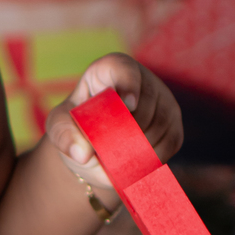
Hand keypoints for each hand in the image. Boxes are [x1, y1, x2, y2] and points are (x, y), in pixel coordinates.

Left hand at [44, 54, 182, 192]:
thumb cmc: (76, 127)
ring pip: (161, 124)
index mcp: (111, 69)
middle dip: (129, 131)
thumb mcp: (60, 128)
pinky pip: (171, 141)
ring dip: (140, 148)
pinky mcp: (174, 123)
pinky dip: (154, 158)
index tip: (128, 105)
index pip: (125, 69)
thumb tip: (82, 154)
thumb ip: (63, 136)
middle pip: (147, 102)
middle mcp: (143, 79)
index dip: (129, 84)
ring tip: (118, 162)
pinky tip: (136, 165)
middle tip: (110, 152)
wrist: (95, 146)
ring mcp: (163, 100)